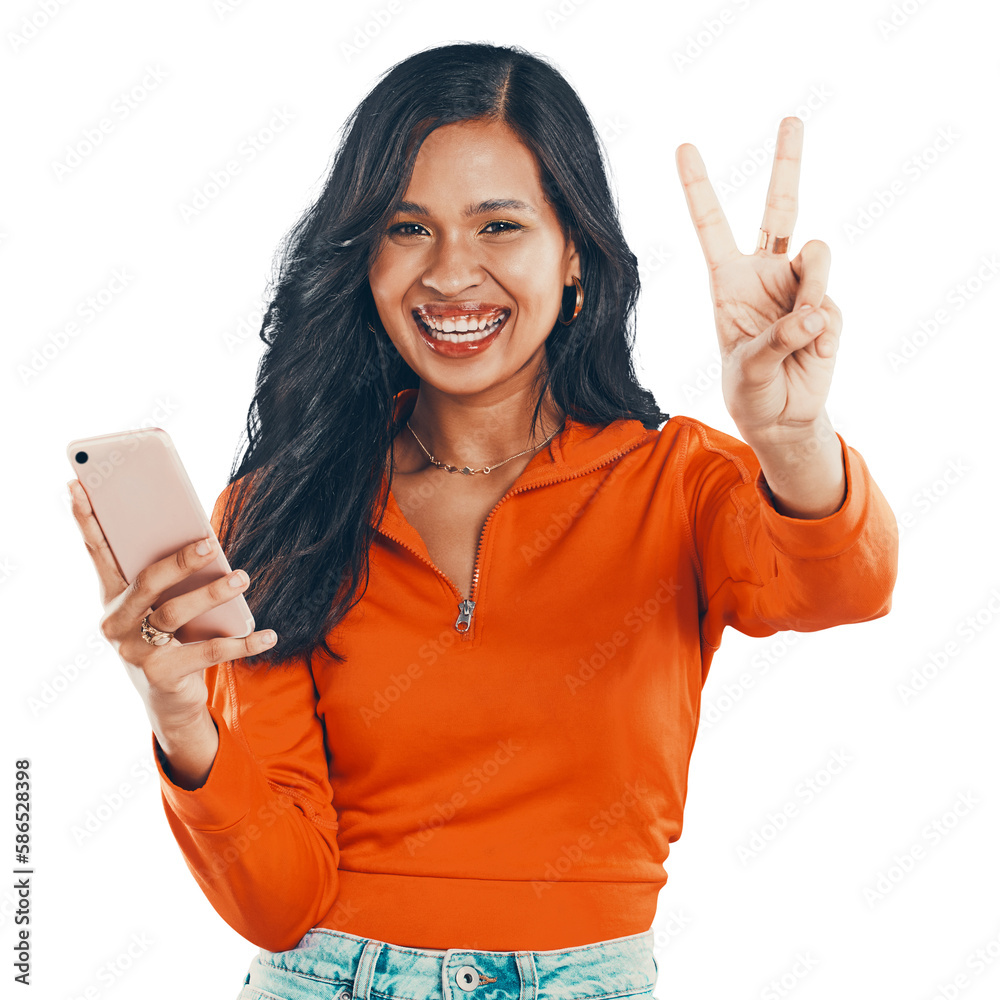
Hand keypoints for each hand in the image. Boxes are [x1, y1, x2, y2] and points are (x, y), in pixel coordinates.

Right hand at [66, 478, 276, 733]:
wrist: (167, 700)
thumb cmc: (168, 638)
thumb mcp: (162, 605)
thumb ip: (170, 576)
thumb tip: (204, 540)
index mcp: (112, 596)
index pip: (97, 551)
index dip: (86, 519)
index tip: (78, 484)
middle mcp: (116, 622)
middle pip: (147, 581)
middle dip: (179, 559)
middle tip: (211, 543)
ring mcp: (135, 650)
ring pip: (175, 614)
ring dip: (212, 593)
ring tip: (243, 577)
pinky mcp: (161, 674)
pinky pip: (207, 652)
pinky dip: (242, 643)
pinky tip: (268, 634)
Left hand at [675, 116, 841, 446]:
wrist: (782, 417)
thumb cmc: (749, 390)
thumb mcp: (748, 368)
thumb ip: (777, 339)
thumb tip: (813, 315)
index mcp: (728, 280)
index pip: (712, 226)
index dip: (699, 187)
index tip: (685, 146)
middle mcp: (765, 274)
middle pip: (780, 208)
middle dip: (787, 163)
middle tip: (790, 118)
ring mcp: (799, 286)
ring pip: (816, 255)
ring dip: (811, 287)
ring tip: (802, 328)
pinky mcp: (828, 306)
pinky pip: (830, 299)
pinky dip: (822, 326)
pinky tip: (814, 348)